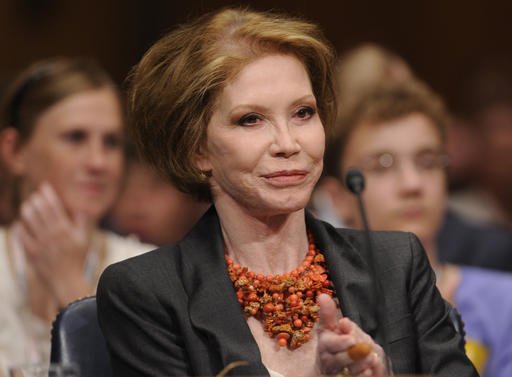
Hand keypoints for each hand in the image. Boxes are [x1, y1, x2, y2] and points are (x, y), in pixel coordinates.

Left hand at [17, 182, 93, 305]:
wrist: (67, 280)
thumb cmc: (77, 259)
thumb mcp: (84, 240)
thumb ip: (83, 223)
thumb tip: (83, 208)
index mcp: (65, 230)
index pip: (54, 207)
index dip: (48, 195)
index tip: (45, 187)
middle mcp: (51, 235)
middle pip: (40, 211)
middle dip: (36, 199)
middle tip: (35, 194)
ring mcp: (40, 244)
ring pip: (29, 221)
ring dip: (27, 210)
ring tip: (27, 205)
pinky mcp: (31, 253)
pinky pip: (22, 236)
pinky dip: (20, 227)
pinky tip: (20, 223)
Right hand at [316, 294, 387, 375]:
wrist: (330, 368)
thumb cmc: (332, 343)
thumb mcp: (328, 327)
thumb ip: (327, 314)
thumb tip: (323, 296)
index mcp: (325, 345)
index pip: (330, 344)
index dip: (341, 342)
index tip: (352, 338)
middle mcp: (330, 362)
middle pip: (340, 360)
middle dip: (353, 354)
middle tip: (365, 348)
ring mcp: (340, 373)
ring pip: (350, 372)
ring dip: (362, 365)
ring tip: (372, 358)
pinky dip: (366, 375)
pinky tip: (372, 369)